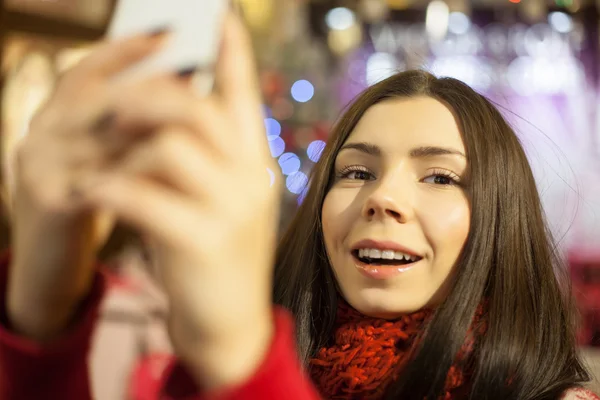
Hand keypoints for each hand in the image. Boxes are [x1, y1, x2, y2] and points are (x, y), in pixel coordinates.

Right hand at [6, 31, 192, 340]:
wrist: (51, 266)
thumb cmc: (93, 203)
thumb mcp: (105, 158)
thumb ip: (130, 127)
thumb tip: (188, 91)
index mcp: (57, 117)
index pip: (90, 69)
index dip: (128, 49)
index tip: (172, 34)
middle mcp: (40, 133)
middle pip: (99, 97)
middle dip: (152, 88)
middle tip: (199, 81)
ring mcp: (38, 166)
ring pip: (102, 135)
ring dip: (153, 130)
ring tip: (198, 126)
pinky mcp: (47, 203)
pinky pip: (99, 179)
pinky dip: (139, 174)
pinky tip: (173, 172)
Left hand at [78, 13, 280, 388]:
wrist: (231, 320)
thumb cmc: (215, 252)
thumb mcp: (221, 198)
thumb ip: (207, 156)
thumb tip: (167, 111)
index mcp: (254, 162)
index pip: (244, 95)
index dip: (232, 52)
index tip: (220, 13)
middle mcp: (250, 177)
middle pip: (194, 107)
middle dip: (143, 98)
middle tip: (111, 109)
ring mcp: (231, 208)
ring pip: (168, 143)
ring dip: (123, 151)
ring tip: (103, 169)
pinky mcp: (201, 240)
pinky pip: (142, 192)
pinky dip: (108, 187)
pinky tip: (93, 194)